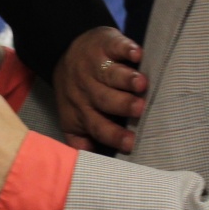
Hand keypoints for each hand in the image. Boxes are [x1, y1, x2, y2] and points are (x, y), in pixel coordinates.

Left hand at [52, 26, 145, 152]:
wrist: (67, 51)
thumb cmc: (79, 91)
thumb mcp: (73, 116)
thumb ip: (82, 138)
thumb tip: (98, 165)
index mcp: (80, 110)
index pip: (97, 126)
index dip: (114, 135)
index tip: (132, 143)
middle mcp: (86, 88)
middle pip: (104, 99)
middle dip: (121, 104)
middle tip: (139, 109)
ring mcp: (94, 65)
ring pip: (110, 73)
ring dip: (125, 78)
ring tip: (141, 83)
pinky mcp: (104, 43)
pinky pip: (115, 45)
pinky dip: (126, 48)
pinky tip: (136, 53)